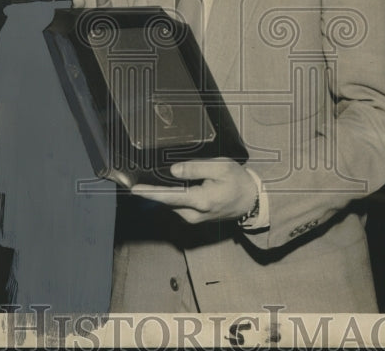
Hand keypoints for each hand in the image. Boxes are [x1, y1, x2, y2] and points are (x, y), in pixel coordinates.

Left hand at [130, 159, 257, 223]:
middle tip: (146, 174)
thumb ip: (196, 168)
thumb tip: (174, 170)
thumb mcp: (221, 167)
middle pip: (167, 200)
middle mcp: (193, 214)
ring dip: (165, 191)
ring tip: (166, 176)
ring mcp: (193, 218)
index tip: (134, 189)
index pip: (169, 197)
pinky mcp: (193, 218)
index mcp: (201, 201)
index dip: (150, 192)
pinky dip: (173, 195)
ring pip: (171, 202)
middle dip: (156, 188)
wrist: (250, 201)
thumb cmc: (237, 181)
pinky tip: (176, 184)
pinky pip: (177, 204)